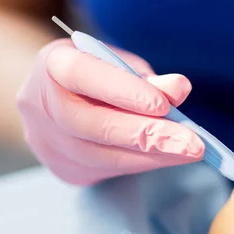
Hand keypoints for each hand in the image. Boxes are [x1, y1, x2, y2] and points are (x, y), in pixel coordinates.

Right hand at [17, 39, 203, 184]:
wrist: (52, 99)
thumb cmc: (95, 74)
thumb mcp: (118, 63)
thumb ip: (145, 77)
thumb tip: (178, 90)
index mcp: (52, 64)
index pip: (84, 75)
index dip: (124, 91)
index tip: (164, 105)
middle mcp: (41, 105)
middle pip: (94, 125)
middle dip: (148, 136)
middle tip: (192, 144)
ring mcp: (47, 142)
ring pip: (102, 155)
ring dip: (152, 156)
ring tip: (189, 152)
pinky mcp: (63, 168)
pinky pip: (107, 170)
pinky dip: (142, 163)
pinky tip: (169, 158)